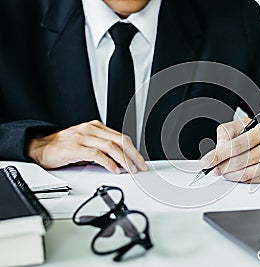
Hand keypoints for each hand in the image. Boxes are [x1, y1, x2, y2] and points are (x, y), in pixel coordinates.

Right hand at [27, 120, 147, 173]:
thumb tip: (122, 163)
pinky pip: (96, 154)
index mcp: (96, 127)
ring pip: (111, 147)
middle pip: (120, 141)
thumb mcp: (87, 145)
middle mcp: (91, 130)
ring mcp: (83, 137)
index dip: (134, 150)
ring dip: (124, 160)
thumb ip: (103, 150)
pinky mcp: (74, 147)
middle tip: (141, 167)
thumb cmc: (64, 147)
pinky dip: (108, 163)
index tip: (141, 162)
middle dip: (133, 155)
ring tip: (131, 170)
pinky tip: (115, 170)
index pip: (121, 137)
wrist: (39, 147)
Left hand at [201, 118, 259, 182]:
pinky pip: (252, 181)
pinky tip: (236, 174)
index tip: (207, 161)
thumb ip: (227, 131)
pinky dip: (240, 179)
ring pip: (245, 174)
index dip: (219, 154)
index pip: (237, 145)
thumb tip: (218, 147)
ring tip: (222, 171)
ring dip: (229, 174)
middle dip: (222, 166)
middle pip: (240, 161)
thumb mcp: (246, 125)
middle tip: (213, 168)